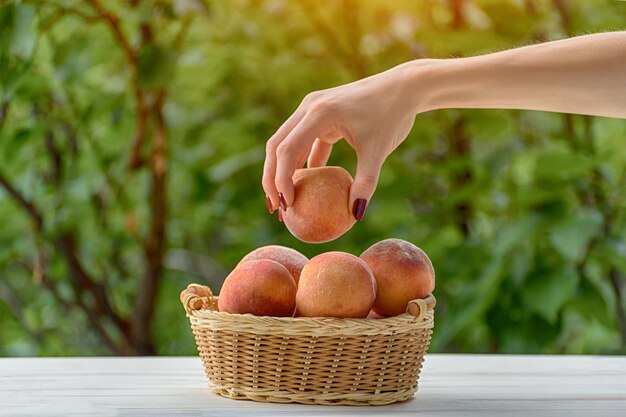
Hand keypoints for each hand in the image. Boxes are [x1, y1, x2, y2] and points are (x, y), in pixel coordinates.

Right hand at [262, 61, 423, 219]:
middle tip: (276, 209)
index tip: (287, 205)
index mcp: (319, 112)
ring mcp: (312, 109)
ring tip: (286, 202)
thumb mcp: (380, 150)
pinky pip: (304, 142)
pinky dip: (303, 164)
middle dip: (272, 179)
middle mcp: (309, 107)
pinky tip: (306, 188)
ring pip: (287, 143)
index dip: (281, 179)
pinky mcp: (320, 115)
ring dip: (284, 172)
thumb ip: (366, 182)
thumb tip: (355, 215)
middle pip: (277, 146)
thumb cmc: (393, 115)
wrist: (404, 87)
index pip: (287, 150)